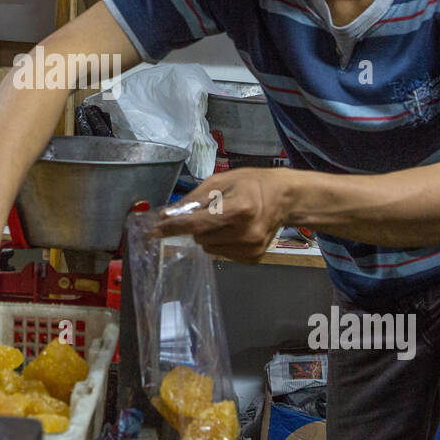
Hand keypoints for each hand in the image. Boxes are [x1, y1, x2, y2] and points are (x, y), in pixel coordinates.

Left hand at [154, 167, 289, 261]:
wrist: (285, 198)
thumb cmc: (251, 184)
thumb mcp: (221, 181)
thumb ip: (194, 199)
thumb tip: (167, 214)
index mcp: (239, 209)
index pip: (196, 224)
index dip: (173, 227)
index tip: (154, 231)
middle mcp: (246, 233)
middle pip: (200, 237)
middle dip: (197, 226)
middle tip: (209, 211)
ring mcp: (250, 249)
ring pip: (208, 247)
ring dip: (208, 235)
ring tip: (226, 219)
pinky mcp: (253, 259)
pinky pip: (220, 254)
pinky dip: (220, 242)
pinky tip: (234, 230)